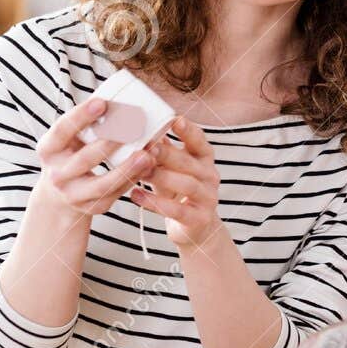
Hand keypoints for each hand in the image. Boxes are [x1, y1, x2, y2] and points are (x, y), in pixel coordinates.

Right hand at [35, 97, 155, 218]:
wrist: (59, 196)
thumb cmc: (70, 157)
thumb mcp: (67, 141)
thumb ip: (85, 126)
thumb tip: (118, 100)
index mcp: (48, 149)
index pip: (62, 130)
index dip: (81, 116)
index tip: (102, 102)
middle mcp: (57, 174)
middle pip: (85, 158)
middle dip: (110, 142)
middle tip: (134, 126)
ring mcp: (73, 194)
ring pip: (103, 183)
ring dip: (127, 168)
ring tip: (147, 154)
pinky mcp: (92, 208)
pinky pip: (115, 194)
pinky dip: (133, 180)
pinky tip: (148, 166)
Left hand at [130, 116, 224, 249]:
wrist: (194, 228)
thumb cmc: (178, 193)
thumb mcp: (171, 169)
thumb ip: (162, 151)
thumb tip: (141, 125)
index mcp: (205, 160)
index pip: (200, 141)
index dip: (189, 131)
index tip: (175, 119)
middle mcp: (211, 177)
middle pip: (190, 162)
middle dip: (168, 154)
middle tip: (148, 147)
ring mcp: (208, 198)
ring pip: (187, 184)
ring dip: (162, 177)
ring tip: (140, 172)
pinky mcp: (199, 219)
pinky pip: (177, 210)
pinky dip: (155, 203)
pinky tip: (135, 196)